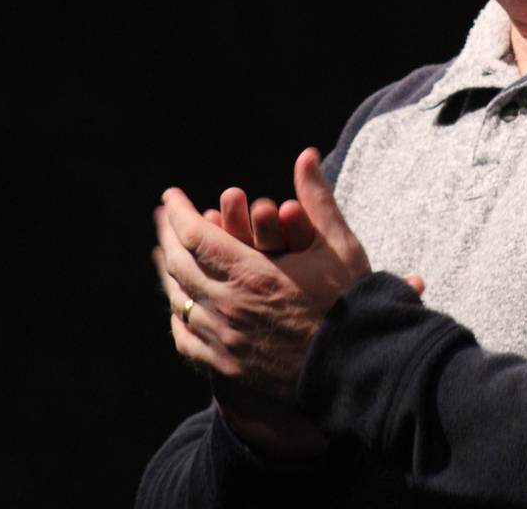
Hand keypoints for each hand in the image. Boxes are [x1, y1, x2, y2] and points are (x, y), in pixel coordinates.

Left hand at [154, 148, 372, 403]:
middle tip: (166, 218)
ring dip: (171, 273)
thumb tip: (306, 155)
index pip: (195, 235)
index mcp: (252, 275)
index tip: (171, 196)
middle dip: (169, 236)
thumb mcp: (338, 246)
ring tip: (168, 255)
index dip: (179, 212)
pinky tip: (181, 305)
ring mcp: (224, 342)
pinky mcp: (227, 369)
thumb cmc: (352, 306)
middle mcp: (229, 308)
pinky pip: (186, 340)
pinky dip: (179, 317)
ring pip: (180, 301)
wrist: (360, 371)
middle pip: (179, 266)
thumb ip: (317, 198)